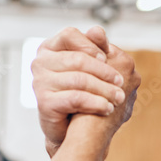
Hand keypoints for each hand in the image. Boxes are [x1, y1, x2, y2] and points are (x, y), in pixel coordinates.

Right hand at [31, 26, 134, 153]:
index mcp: (49, 48)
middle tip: (121, 82)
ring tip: (118, 98)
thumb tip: (97, 30)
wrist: (70, 130)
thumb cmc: (81, 93)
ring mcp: (39, 82)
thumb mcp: (89, 67)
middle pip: (77, 59)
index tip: (106, 58)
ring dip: (104, 89)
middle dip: (104, 71)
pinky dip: (96, 103)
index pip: (69, 34)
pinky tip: (108, 108)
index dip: (90, 45)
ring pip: (79, 79)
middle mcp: (40, 62)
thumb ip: (93, 48)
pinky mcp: (44, 102)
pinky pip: (76, 98)